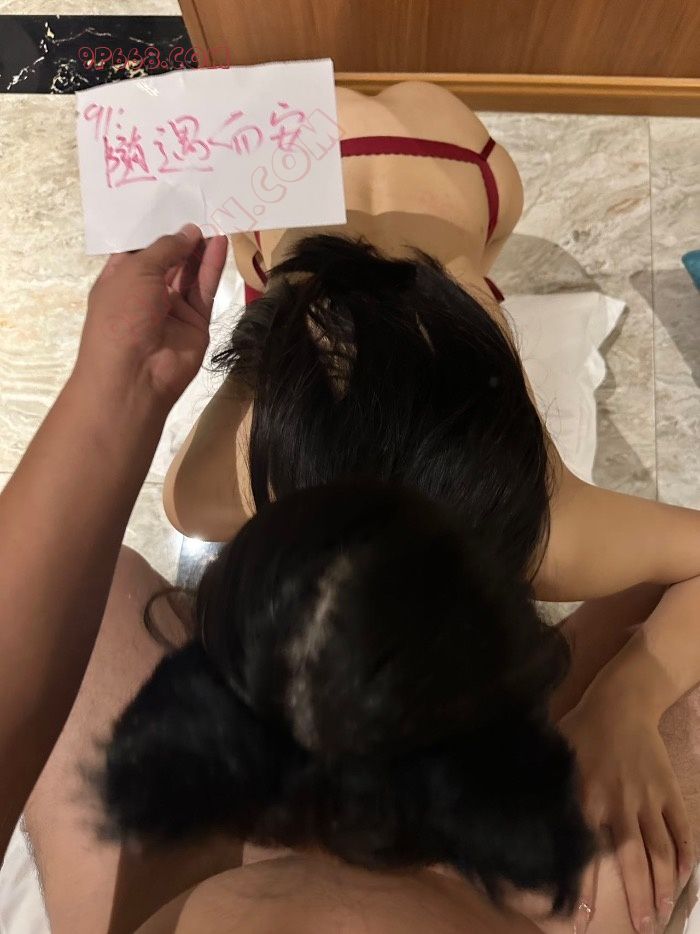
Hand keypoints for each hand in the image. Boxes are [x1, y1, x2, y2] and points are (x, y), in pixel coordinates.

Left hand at [74, 224, 227, 406]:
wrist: (136, 373)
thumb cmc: (121, 315)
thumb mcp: (136, 271)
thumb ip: (165, 248)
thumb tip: (189, 231)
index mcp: (120, 279)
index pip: (139, 250)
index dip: (156, 230)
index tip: (174, 205)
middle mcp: (146, 292)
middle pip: (168, 260)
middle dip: (182, 238)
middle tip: (202, 209)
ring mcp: (172, 308)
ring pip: (190, 273)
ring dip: (201, 249)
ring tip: (217, 220)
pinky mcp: (196, 321)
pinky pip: (205, 289)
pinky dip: (213, 266)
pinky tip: (221, 242)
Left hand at [560, 690, 693, 933]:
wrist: (622, 702)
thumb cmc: (582, 729)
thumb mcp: (556, 756)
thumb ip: (546, 788)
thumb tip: (520, 816)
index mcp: (586, 796)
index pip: (585, 850)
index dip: (585, 887)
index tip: (582, 919)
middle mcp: (619, 802)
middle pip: (633, 860)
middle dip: (637, 899)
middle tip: (642, 930)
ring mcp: (648, 798)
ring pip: (661, 851)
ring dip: (664, 886)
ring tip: (662, 914)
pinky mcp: (668, 790)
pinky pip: (681, 830)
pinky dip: (686, 856)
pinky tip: (685, 879)